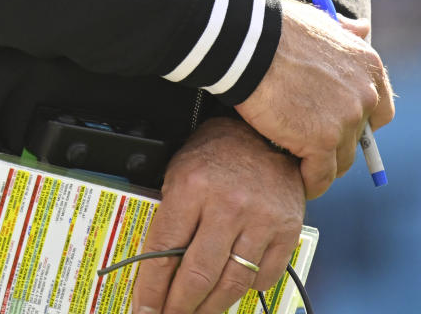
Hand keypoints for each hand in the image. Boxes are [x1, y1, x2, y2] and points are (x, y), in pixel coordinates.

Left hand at [131, 118, 303, 313]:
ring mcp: (260, 220)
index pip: (164, 249)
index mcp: (192, 185)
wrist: (266, 134)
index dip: (151, 287)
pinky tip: (232, 287)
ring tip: (196, 313)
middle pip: (197, 275)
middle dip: (179, 307)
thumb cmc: (219, 150)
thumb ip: (170, 212)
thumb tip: (154, 263)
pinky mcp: (285, 232)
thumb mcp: (180, 168)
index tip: (144, 308)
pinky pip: (263, 278)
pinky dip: (246, 290)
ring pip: (231, 284)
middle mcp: (226, 204)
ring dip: (210, 307)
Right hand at [234, 0, 393, 198]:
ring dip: (322, 163)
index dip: (360, 121)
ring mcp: (345, 120)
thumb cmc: (274, 28)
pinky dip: (310, 182)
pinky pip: (321, 176)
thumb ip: (343, 32)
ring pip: (340, 160)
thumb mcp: (319, 21)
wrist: (247, 40)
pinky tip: (296, 178)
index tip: (338, 124)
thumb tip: (363, 28)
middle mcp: (364, 94)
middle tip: (309, 142)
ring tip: (300, 163)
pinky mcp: (321, 141)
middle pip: (357, 137)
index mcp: (366, 64)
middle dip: (336, 141)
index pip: (379, 109)